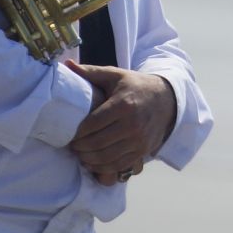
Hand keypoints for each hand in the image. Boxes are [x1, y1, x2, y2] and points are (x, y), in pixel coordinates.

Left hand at [65, 61, 177, 186]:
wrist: (166, 100)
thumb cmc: (135, 86)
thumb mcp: (115, 75)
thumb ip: (90, 72)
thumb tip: (66, 65)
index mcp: (123, 104)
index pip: (92, 125)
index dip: (76, 133)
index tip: (68, 133)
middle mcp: (132, 124)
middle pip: (97, 143)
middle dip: (79, 147)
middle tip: (71, 145)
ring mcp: (139, 140)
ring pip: (106, 157)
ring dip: (88, 159)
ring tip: (80, 154)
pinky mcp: (143, 151)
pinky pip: (118, 165)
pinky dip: (102, 167)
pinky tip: (93, 162)